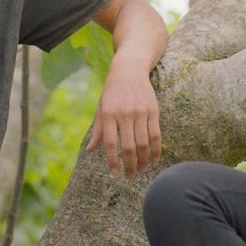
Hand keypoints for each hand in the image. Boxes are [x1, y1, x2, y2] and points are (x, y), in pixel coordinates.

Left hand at [85, 63, 160, 178]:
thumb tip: (89, 151)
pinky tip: (153, 160)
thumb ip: (98, 131)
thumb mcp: (101, 108)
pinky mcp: (153, 111)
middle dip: (130, 166)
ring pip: (144, 144)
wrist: (129, 69)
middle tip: (129, 176)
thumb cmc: (112, 92)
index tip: (115, 174)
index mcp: (108, 114)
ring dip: (143, 161)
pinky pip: (156, 135)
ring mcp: (140, 112)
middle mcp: (124, 114)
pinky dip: (156, 150)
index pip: (110, 144)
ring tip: (140, 170)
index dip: (113, 162)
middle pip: (129, 147)